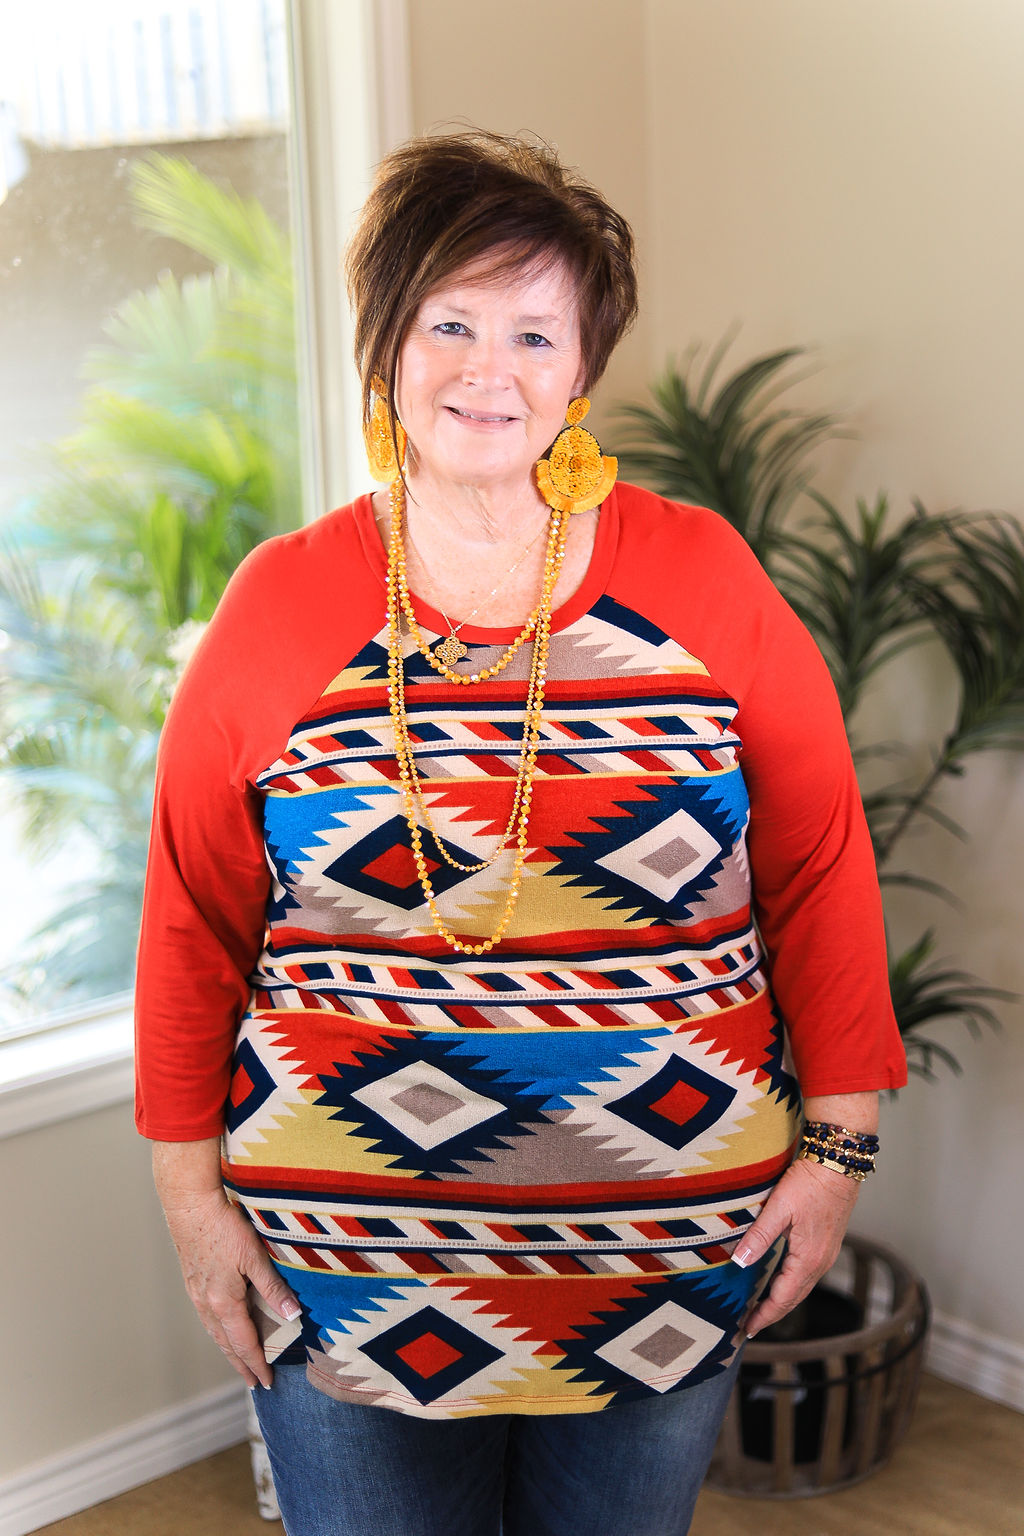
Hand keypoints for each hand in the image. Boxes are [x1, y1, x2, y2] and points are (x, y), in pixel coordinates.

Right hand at [161, 1187, 300, 1388]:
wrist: (190, 1207)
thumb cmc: (224, 1227)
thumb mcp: (255, 1256)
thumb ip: (273, 1287)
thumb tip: (293, 1314)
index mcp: (224, 1303)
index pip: (244, 1344)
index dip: (256, 1364)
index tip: (266, 1382)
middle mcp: (207, 1305)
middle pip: (226, 1345)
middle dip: (241, 1365)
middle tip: (254, 1383)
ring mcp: (197, 1295)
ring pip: (215, 1333)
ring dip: (229, 1350)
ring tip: (240, 1362)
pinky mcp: (193, 1283)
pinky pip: (207, 1319)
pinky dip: (219, 1333)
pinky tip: (224, 1329)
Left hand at [730, 1157, 859, 1337]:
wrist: (839, 1163)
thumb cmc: (810, 1183)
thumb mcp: (779, 1208)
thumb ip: (759, 1236)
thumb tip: (740, 1263)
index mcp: (808, 1259)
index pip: (783, 1298)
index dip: (764, 1315)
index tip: (747, 1328)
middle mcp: (820, 1262)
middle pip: (794, 1298)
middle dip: (772, 1314)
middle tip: (750, 1325)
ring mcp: (827, 1254)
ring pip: (802, 1287)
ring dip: (783, 1301)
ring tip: (763, 1309)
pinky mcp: (827, 1244)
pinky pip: (808, 1275)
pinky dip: (793, 1286)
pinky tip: (782, 1282)